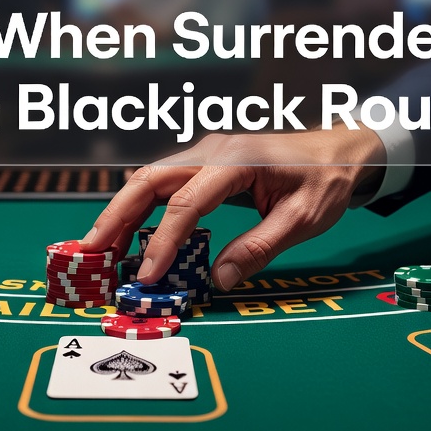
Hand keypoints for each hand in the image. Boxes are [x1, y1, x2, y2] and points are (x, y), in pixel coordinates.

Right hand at [80, 128, 386, 291]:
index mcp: (237, 160)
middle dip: (116, 216)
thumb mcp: (303, 220)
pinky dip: (141, 207)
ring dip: (122, 212)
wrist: (339, 150)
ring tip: (100, 247)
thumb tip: (216, 280)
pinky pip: (163, 183)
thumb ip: (258, 248)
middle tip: (91, 252)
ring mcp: (205, 153)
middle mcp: (212, 150)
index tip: (145, 275)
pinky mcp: (204, 163)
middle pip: (149, 180)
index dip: (162, 242)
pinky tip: (129, 233)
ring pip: (149, 180)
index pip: (187, 203)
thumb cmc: (324, 182)